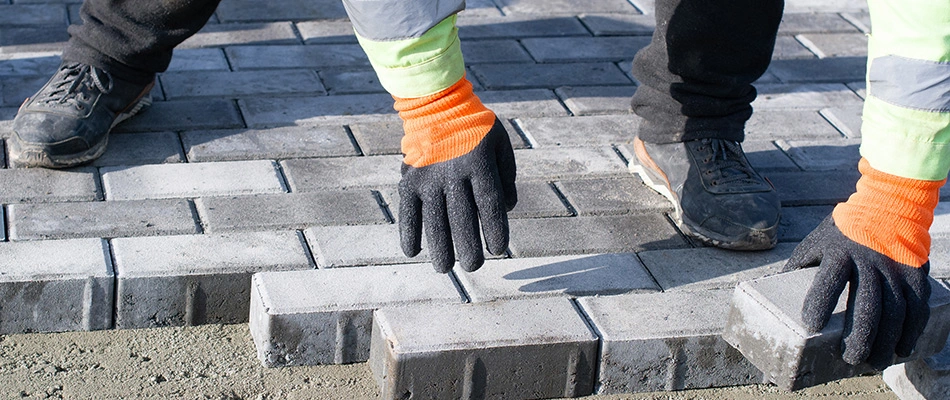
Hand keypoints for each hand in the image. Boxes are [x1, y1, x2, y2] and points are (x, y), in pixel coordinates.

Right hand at [399, 118, 516, 272]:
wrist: (437, 105)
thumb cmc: (476, 130)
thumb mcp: (500, 144)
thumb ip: (506, 176)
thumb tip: (505, 208)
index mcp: (479, 163)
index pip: (490, 204)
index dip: (495, 230)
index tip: (498, 250)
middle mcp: (453, 172)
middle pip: (462, 218)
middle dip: (468, 247)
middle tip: (473, 266)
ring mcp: (428, 177)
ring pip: (434, 220)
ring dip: (439, 248)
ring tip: (445, 267)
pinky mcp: (410, 180)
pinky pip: (408, 211)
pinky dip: (408, 232)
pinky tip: (412, 252)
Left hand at [783, 214, 930, 367]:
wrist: (887, 206)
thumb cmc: (841, 234)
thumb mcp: (815, 243)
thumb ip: (798, 267)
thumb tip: (770, 294)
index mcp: (838, 251)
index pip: (828, 278)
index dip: (820, 301)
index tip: (812, 324)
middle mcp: (868, 259)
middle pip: (867, 302)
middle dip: (860, 335)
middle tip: (851, 359)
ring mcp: (894, 266)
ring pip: (895, 309)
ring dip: (886, 339)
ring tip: (873, 361)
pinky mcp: (914, 272)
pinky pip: (917, 305)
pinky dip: (912, 329)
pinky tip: (902, 347)